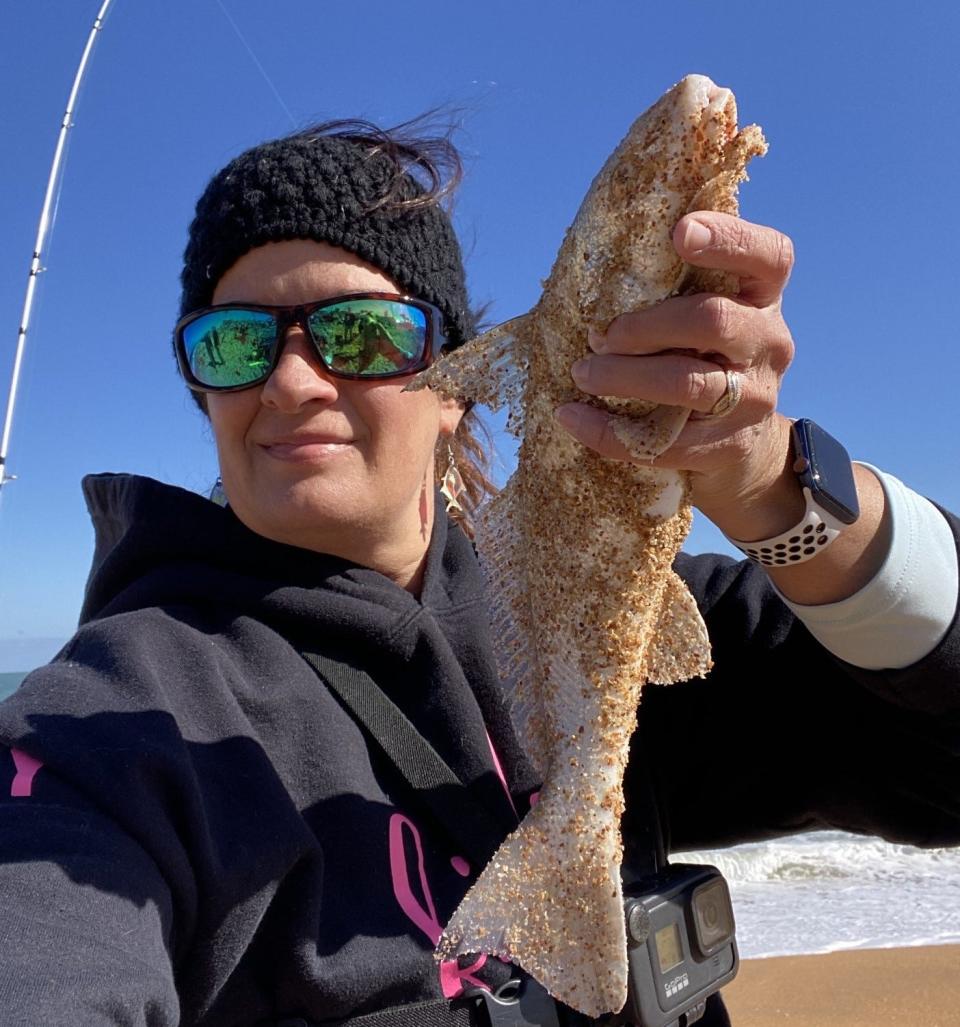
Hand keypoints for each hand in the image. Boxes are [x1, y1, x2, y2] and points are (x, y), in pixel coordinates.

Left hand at [556, 211, 890, 603]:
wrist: (744, 444)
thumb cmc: (702, 355)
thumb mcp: (704, 311)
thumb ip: (673, 284)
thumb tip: (590, 258)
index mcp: (763, 296)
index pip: (768, 256)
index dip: (728, 239)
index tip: (679, 232)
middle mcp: (769, 342)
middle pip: (713, 321)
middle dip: (645, 327)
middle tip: (600, 335)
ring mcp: (755, 398)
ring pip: (689, 384)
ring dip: (624, 378)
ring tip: (581, 374)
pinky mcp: (730, 445)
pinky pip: (666, 442)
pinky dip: (609, 431)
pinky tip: (573, 418)